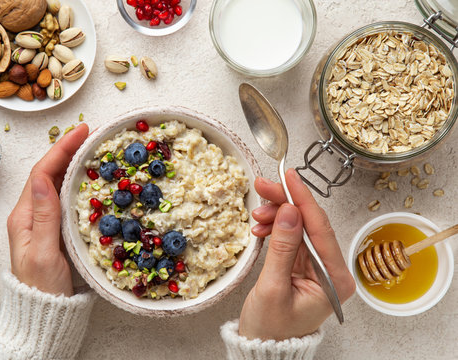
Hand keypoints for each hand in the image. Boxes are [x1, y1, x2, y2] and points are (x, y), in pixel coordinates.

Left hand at [7, 124, 88, 296]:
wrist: (46, 311)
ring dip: (73, 162)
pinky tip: (91, 175)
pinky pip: (65, 196)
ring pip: (58, 182)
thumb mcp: (44, 252)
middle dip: (68, 149)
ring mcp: (44, 220)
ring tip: (93, 147)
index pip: (42, 173)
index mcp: (25, 216)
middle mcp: (32, 213)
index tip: (82, 131)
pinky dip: (78, 180)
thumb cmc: (44, 286)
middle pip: (49, 172)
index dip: (61, 149)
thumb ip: (44, 217)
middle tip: (92, 133)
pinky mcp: (56, 227)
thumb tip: (42, 180)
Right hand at [239, 169, 354, 340]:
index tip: (289, 178)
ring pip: (299, 226)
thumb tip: (290, 212)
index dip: (303, 200)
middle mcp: (332, 270)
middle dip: (286, 203)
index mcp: (335, 279)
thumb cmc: (271, 328)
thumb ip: (283, 248)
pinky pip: (291, 237)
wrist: (264, 346)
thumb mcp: (273, 288)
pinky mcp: (303, 264)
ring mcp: (318, 266)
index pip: (321, 229)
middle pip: (311, 223)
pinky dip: (275, 228)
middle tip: (264, 186)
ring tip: (257, 214)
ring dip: (277, 215)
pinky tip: (261, 226)